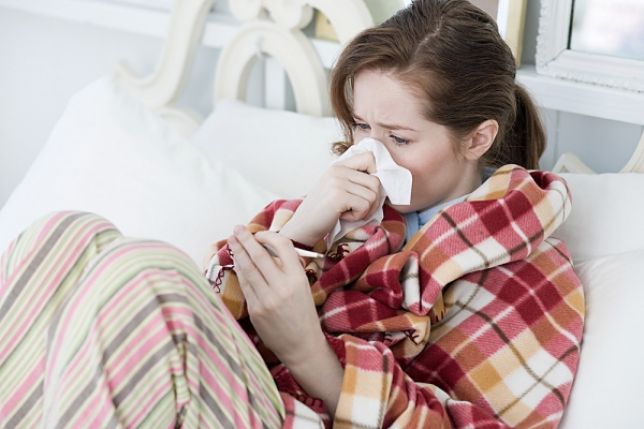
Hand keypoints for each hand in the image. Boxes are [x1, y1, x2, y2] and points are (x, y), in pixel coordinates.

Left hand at [228, 225, 324, 363]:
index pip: (282, 246)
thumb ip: (287, 269)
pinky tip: (236, 262)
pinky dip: (239, 271)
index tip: (259, 234)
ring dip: (238, 253)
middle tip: (237, 229)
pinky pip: (244, 285)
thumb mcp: (303, 287)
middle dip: (245, 240)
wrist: (301, 345)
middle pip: (259, 255)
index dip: (268, 236)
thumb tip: (265, 249)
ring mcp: (266, 299)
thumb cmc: (303, 314)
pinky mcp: (255, 310)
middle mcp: (282, 287)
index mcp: (298, 278)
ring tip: (231, 241)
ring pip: (247, 269)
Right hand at [280, 151, 381, 245]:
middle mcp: (338, 170)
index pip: (369, 158)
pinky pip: (365, 205)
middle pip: (376, 181)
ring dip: (365, 210)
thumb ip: (353, 180)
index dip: (375, 174)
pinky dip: (358, 215)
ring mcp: (338, 182)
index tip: (366, 190)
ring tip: (349, 212)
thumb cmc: (323, 211)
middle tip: (359, 209)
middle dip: (373, 200)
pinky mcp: (338, 196)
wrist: (303, 226)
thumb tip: (381, 183)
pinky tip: (344, 216)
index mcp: (338, 166)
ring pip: (373, 195)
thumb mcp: (336, 188)